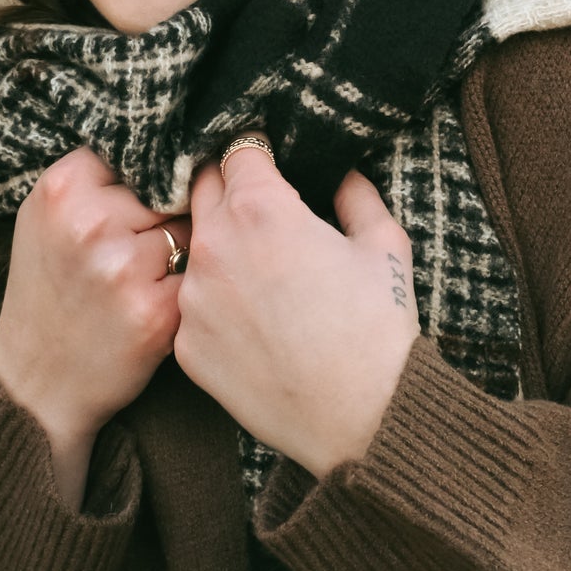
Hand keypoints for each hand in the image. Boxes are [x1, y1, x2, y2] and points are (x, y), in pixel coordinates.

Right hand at [0, 146, 188, 506]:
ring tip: (138, 278)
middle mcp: (91, 223)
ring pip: (189, 230)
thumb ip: (95, 179)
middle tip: (131, 249)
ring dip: (180, 252)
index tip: (134, 202)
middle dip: (164, 215)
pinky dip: (186, 288)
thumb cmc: (49, 291)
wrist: (35, 383)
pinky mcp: (155, 312)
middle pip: (169, 191)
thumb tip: (170, 147)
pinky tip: (153, 304)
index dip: (145, 179)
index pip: (139, 152)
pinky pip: (196, 275)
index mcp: (62, 188)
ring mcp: (123, 268)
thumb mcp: (48, 219)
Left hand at [174, 149, 418, 478]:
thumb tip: (341, 173)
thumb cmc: (379, 328)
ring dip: (219, 248)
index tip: (267, 159)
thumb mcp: (385, 244)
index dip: (256, 151)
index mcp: (260, 208)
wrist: (360, 421)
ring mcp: (194, 299)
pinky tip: (252, 321)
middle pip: (202, 189)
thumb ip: (356, 193)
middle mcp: (214, 245)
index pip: (236, 149)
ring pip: (194, 249)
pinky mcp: (186, 345)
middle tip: (263, 210)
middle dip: (229, 189)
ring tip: (260, 273)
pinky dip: (215, 303)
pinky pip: (192, 305)